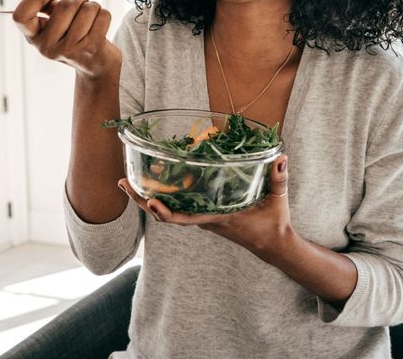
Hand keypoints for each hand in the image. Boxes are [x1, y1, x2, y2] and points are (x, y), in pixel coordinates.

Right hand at [12, 0, 120, 79]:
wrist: (94, 65)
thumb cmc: (73, 39)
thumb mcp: (53, 25)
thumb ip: (41, 7)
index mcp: (34, 38)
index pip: (20, 17)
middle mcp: (48, 47)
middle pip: (65, 5)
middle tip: (81, 0)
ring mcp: (70, 49)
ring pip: (88, 9)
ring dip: (93, 6)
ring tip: (91, 16)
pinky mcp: (91, 48)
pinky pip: (103, 16)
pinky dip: (104, 14)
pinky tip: (99, 24)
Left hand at [118, 154, 292, 259]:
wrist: (273, 245)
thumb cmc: (274, 223)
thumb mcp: (278, 200)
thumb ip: (279, 178)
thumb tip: (280, 157)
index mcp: (218, 219)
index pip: (185, 219)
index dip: (166, 212)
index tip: (149, 201)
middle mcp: (205, 220)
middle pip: (166, 214)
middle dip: (141, 200)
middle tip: (122, 182)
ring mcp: (203, 218)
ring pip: (169, 211)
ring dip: (147, 198)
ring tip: (129, 179)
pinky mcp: (206, 215)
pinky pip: (179, 207)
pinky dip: (164, 197)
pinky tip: (156, 183)